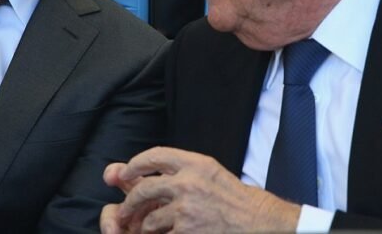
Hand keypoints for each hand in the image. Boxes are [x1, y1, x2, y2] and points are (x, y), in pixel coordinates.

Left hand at [101, 147, 300, 232]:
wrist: (257, 220)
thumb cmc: (234, 197)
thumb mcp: (210, 171)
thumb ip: (182, 169)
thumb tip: (150, 172)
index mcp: (194, 163)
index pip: (154, 156)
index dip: (135, 164)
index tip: (127, 173)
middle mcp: (187, 182)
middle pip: (144, 188)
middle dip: (130, 201)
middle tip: (124, 209)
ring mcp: (186, 208)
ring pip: (149, 218)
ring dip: (145, 225)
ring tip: (147, 228)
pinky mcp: (187, 230)